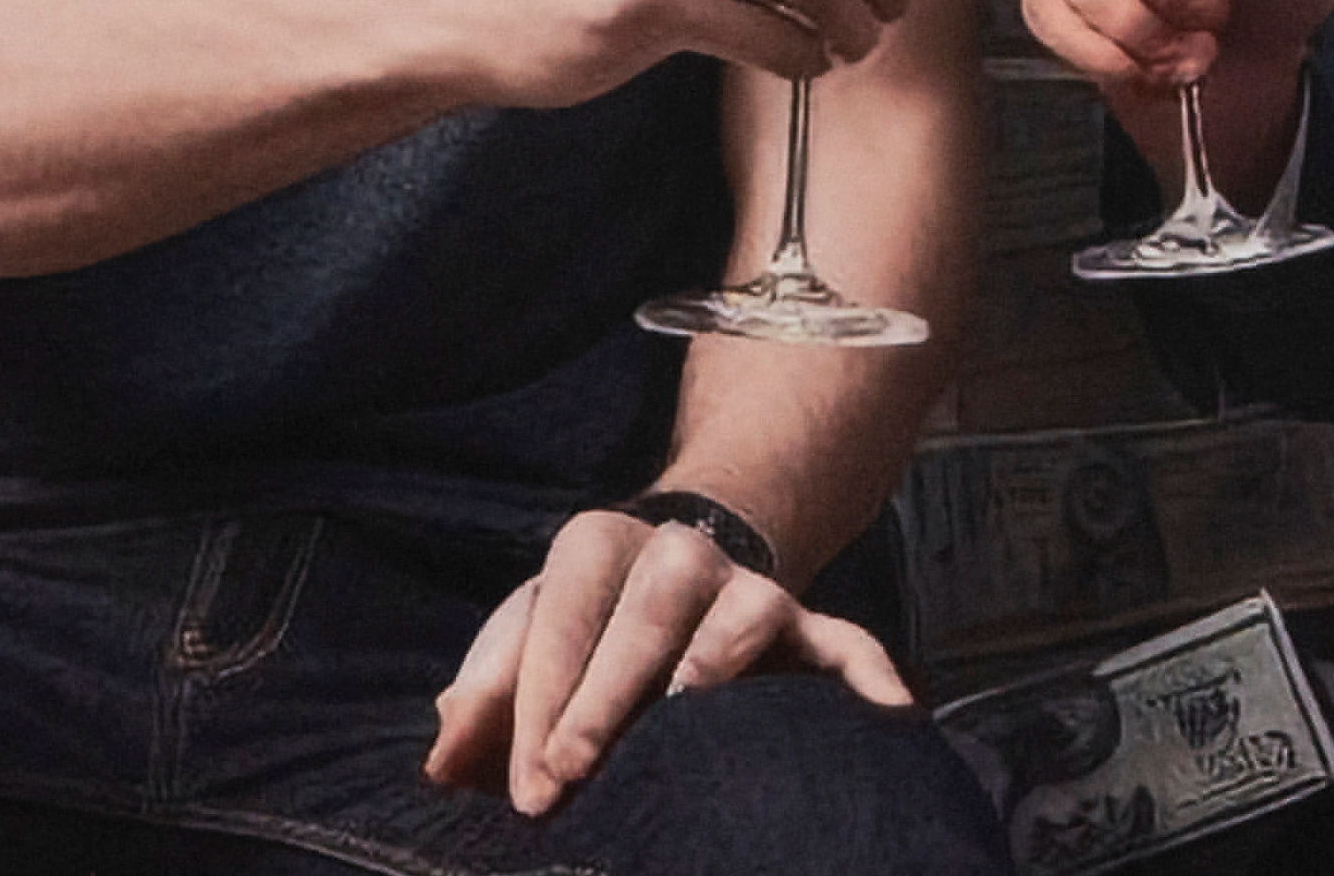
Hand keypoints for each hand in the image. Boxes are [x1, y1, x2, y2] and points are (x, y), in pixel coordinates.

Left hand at [423, 502, 910, 815]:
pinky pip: (847, 645)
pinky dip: (870, 677)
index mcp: (595, 546)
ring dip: (715, 667)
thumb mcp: (526, 647)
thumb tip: (442, 758)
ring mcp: (749, 588)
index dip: (538, 703)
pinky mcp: (808, 626)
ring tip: (687, 719)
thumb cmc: (586, 635)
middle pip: (645, 614)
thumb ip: (483, 698)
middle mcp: (677, 553)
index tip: (529, 787)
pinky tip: (892, 716)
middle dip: (604, 699)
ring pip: (742, 614)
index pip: (562, 617)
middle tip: (571, 777)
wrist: (681, 583)